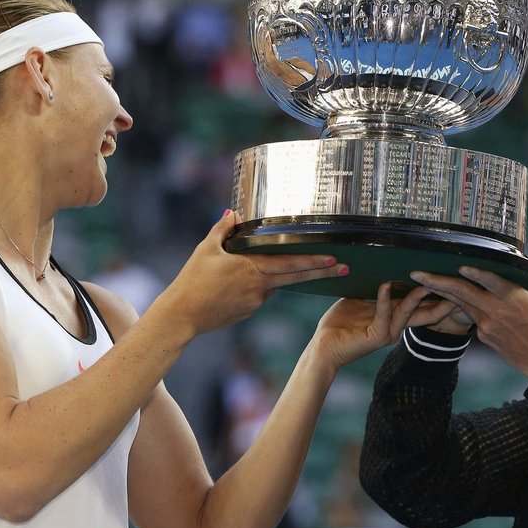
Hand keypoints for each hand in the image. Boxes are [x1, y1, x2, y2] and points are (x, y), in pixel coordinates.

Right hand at [167, 210, 348, 335]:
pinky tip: (232, 286)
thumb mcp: (206, 249)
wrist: (182, 315)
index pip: (292, 264)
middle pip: (297, 277)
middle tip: (345, 269)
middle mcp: (260, 287)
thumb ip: (223, 229)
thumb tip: (234, 212)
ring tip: (239, 274)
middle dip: (322, 273)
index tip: (335, 260)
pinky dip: (255, 287)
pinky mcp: (248, 312)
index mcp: (252, 269)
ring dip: (272, 277)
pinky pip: (258, 296)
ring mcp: (255, 302)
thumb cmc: (192, 280)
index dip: (315, 261)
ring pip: (272, 285)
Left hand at [309, 283, 457, 370]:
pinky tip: (386, 285)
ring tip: (427, 281)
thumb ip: (376, 288)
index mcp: (394, 318)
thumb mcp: (361, 300)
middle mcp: (395, 327)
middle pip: (425, 313)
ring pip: (407, 312)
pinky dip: (384, 299)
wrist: (324, 346)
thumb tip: (386, 267)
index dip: (436, 295)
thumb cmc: (340, 324)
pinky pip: (383, 315)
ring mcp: (387, 333)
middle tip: (455, 285)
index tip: (450, 280)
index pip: (421, 306)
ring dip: (417, 297)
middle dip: (440, 300)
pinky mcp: (375, 336)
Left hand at [408, 258, 527, 383]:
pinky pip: (469, 315)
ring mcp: (487, 326)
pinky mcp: (483, 335)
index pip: (493, 284)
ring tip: (420, 281)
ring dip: (440, 292)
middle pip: (464, 294)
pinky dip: (456, 304)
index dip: (477, 274)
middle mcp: (497, 313)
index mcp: (516, 301)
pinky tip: (443, 295)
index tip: (460, 266)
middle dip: (437, 283)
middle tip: (416, 273)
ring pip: (461, 304)